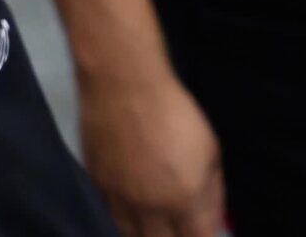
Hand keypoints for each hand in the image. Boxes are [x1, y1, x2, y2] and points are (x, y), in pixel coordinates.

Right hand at [78, 70, 223, 236]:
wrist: (122, 83)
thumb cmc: (175, 112)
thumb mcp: (210, 151)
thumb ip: (212, 193)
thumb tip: (209, 222)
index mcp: (184, 200)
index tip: (199, 231)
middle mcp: (149, 207)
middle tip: (177, 227)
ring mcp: (117, 196)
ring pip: (130, 234)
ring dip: (144, 233)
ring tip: (152, 224)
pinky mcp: (94, 181)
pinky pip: (110, 211)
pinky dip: (122, 215)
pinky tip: (130, 203)